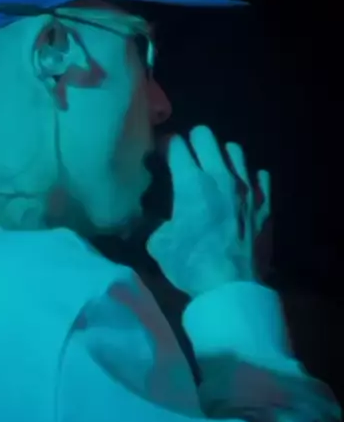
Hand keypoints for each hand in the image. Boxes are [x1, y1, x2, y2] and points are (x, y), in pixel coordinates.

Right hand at [146, 126, 270, 298]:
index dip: (164, 146)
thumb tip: (158, 217)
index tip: (159, 156)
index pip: (175, 143)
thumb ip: (157, 221)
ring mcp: (247, 188)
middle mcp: (220, 176)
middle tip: (185, 160)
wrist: (230, 287)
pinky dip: (249, 178)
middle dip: (191, 142)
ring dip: (221, 156)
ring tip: (214, 171)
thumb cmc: (190, 264)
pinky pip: (260, 176)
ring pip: (234, 150)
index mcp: (191, 182)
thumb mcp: (158, 244)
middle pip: (205, 135)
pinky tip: (240, 190)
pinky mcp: (264, 204)